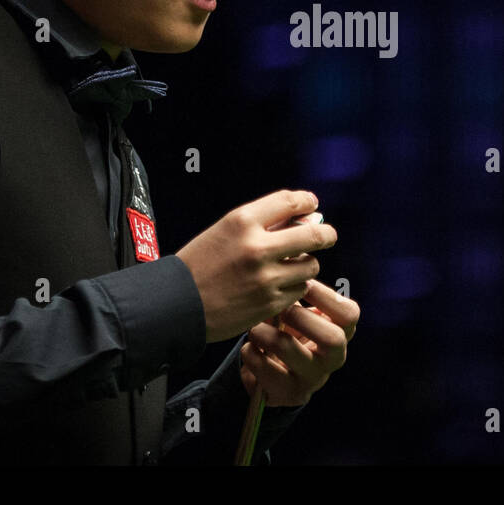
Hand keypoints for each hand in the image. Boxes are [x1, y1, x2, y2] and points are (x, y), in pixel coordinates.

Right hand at [175, 190, 337, 342]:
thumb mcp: (223, 231)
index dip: (307, 201)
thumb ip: (262, 222)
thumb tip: (307, 215)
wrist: (176, 304)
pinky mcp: (269, 303)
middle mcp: (257, 247)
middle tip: (327, 236)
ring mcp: (266, 277)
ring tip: (293, 266)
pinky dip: (295, 286)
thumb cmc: (198, 265)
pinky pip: (299, 289)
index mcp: (242, 221)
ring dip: (306, 264)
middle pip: (313, 234)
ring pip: (310, 265)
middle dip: (325, 234)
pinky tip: (282, 285)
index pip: (289, 200)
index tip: (312, 205)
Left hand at [240, 278, 360, 406]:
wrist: (274, 370)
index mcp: (341, 332)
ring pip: (293, 353)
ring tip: (255, 328)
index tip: (303, 282)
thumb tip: (288, 259)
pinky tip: (250, 348)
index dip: (326, 296)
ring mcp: (314, 379)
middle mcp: (334, 358)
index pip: (350, 314)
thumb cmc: (289, 330)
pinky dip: (252, 355)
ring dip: (267, 334)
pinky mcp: (290, 394)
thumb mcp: (299, 311)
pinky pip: (268, 373)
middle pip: (334, 338)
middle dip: (302, 318)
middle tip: (280, 308)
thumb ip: (298, 290)